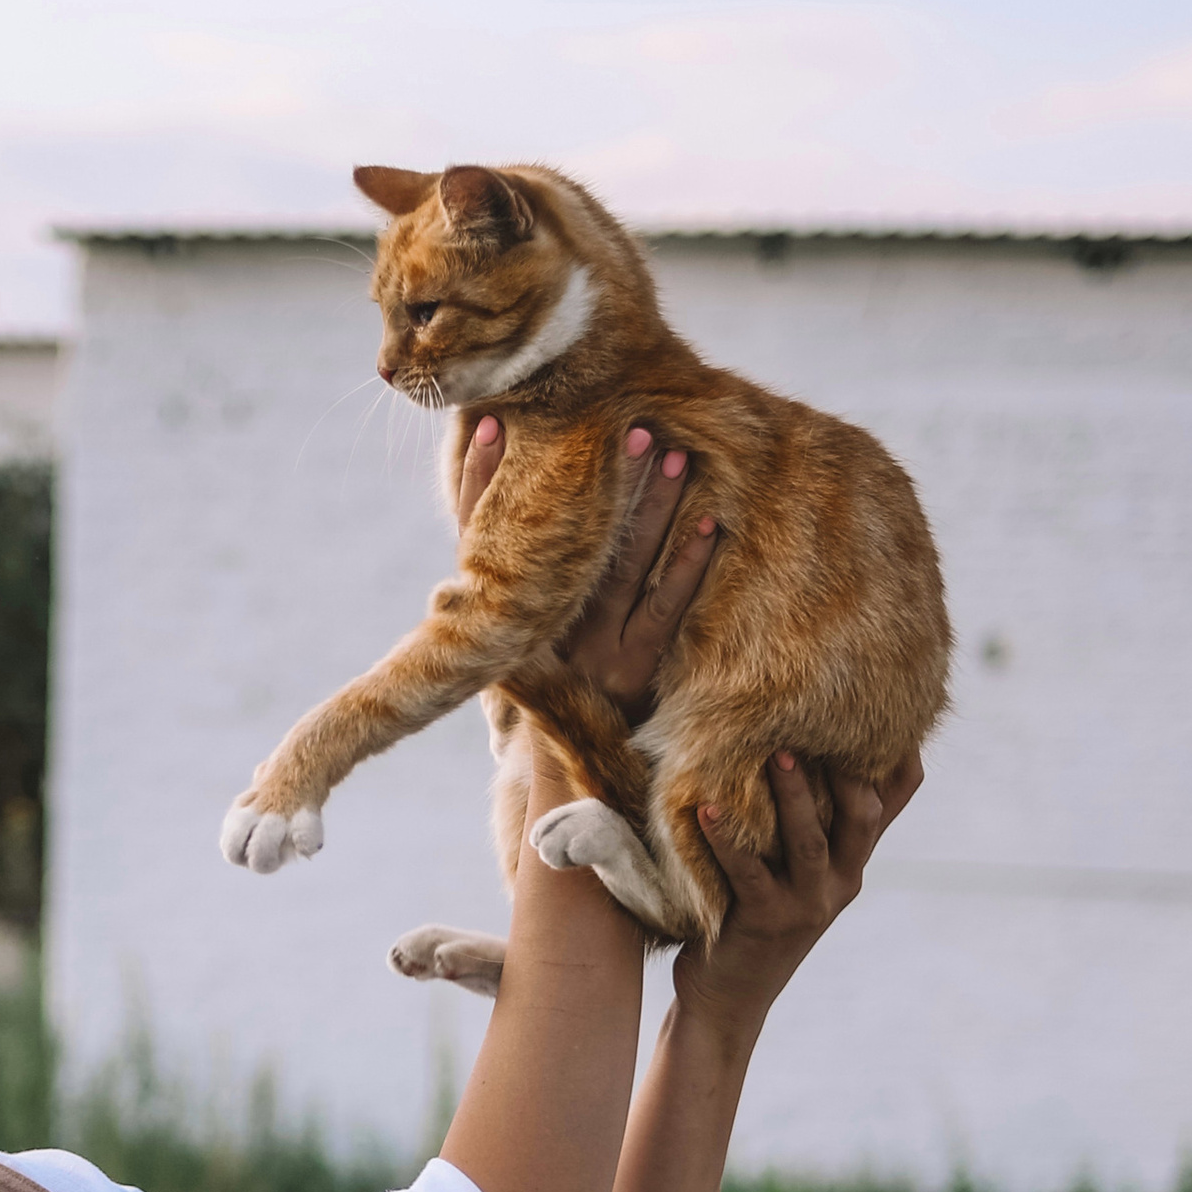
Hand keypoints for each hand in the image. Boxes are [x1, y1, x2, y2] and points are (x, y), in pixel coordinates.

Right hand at [462, 419, 719, 715]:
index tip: (490, 421)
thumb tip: (500, 510)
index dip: (482, 479)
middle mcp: (546, 628)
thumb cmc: (542, 691)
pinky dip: (688, 567)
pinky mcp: (639, 670)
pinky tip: (710, 527)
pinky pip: (667, 609)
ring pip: (627, 565)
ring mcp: (595, 650)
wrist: (574, 772)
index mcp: (508, 615)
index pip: (482, 535)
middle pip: (573, 537)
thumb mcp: (511, 639)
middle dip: (602, 477)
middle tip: (623, 419)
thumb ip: (505, 582)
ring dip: (651, 504)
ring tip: (671, 450)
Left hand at [674, 747, 924, 1039]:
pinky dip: (727, 839)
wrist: (729, 998)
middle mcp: (842, 880)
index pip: (894, 798)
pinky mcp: (767, 922)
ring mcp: (809, 904)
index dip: (899, 752)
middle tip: (821, 720)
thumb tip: (798, 744)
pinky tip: (706, 810)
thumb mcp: (794, 868)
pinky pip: (748, 874)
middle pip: (863, 816)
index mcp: (852, 859)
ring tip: (777, 753)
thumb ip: (807, 818)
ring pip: (811, 841)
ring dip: (793, 795)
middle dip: (847, 767)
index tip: (889, 699)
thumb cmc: (754, 917)